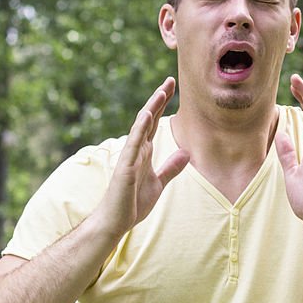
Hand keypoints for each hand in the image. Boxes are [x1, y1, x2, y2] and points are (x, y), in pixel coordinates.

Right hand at [93, 77, 189, 238]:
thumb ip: (171, 167)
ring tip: (162, 91)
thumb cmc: (133, 203)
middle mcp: (136, 150)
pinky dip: (140, 129)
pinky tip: (146, 115)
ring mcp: (130, 157)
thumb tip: (187, 153)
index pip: (155, 123)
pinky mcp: (125, 167)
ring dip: (151, 108)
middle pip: (149, 119)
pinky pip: (134, 145)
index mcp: (144, 152)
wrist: (116, 222)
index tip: (173, 87)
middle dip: (159, 99)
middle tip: (171, 80)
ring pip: (141, 127)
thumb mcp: (159, 183)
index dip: (164, 105)